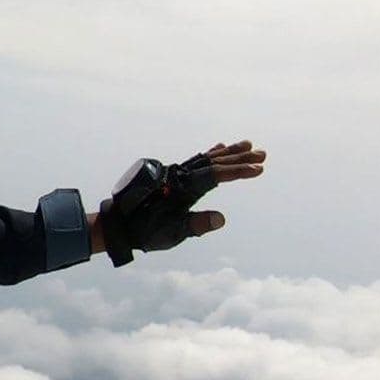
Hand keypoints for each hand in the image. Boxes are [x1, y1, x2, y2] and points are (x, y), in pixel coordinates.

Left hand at [95, 139, 266, 264]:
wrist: (117, 225)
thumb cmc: (144, 231)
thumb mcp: (171, 233)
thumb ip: (196, 225)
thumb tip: (220, 219)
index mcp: (181, 188)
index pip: (215, 175)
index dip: (237, 171)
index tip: (258, 169)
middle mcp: (177, 176)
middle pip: (212, 162)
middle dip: (238, 158)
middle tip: (262, 154)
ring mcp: (172, 173)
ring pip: (204, 159)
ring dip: (227, 153)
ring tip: (248, 145)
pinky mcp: (168, 175)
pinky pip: (193, 161)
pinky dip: (209, 155)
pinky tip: (218, 150)